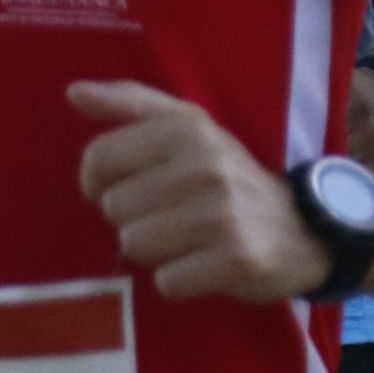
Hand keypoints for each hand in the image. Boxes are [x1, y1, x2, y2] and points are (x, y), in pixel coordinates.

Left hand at [69, 80, 331, 302]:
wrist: (300, 226)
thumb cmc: (226, 174)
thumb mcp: (187, 125)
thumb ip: (129, 103)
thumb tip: (74, 91)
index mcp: (188, 127)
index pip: (98, 156)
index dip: (97, 181)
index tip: (124, 187)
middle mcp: (206, 164)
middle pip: (113, 207)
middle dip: (134, 216)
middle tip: (170, 213)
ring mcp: (222, 213)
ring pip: (133, 245)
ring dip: (154, 250)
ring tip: (186, 237)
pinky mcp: (234, 260)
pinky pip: (166, 281)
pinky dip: (179, 279)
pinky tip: (203, 262)